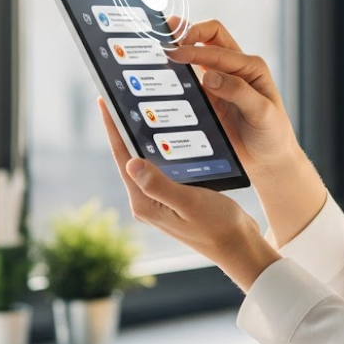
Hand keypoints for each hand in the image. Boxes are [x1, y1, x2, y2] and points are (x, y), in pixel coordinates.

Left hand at [97, 97, 279, 291]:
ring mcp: (160, 200)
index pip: (123, 158)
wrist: (239, 247)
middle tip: (119, 97)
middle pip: (130, 158)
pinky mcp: (174, 198)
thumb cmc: (218, 227)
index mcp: (145, 203)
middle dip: (124, 129)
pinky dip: (162, 149)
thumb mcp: (189, 202)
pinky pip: (163, 168)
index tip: (104, 101)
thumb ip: (159, 184)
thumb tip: (130, 163)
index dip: (113, 128)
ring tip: (137, 107)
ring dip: (143, 137)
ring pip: (146, 161)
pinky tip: (167, 133)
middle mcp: (147, 202)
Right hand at [162, 14, 302, 179]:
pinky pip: (189, 81)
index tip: (174, 53)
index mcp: (249, 66)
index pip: (217, 48)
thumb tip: (209, 75)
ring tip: (159, 50)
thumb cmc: (272, 134)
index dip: (195, 48)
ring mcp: (218, 83)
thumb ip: (239, 91)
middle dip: (186, 33)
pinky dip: (176, 74)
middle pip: (208, 37)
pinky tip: (162, 75)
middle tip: (165, 39)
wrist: (268, 160)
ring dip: (179, 50)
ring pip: (196, 56)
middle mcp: (233, 70)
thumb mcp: (262, 113)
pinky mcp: (208, 99)